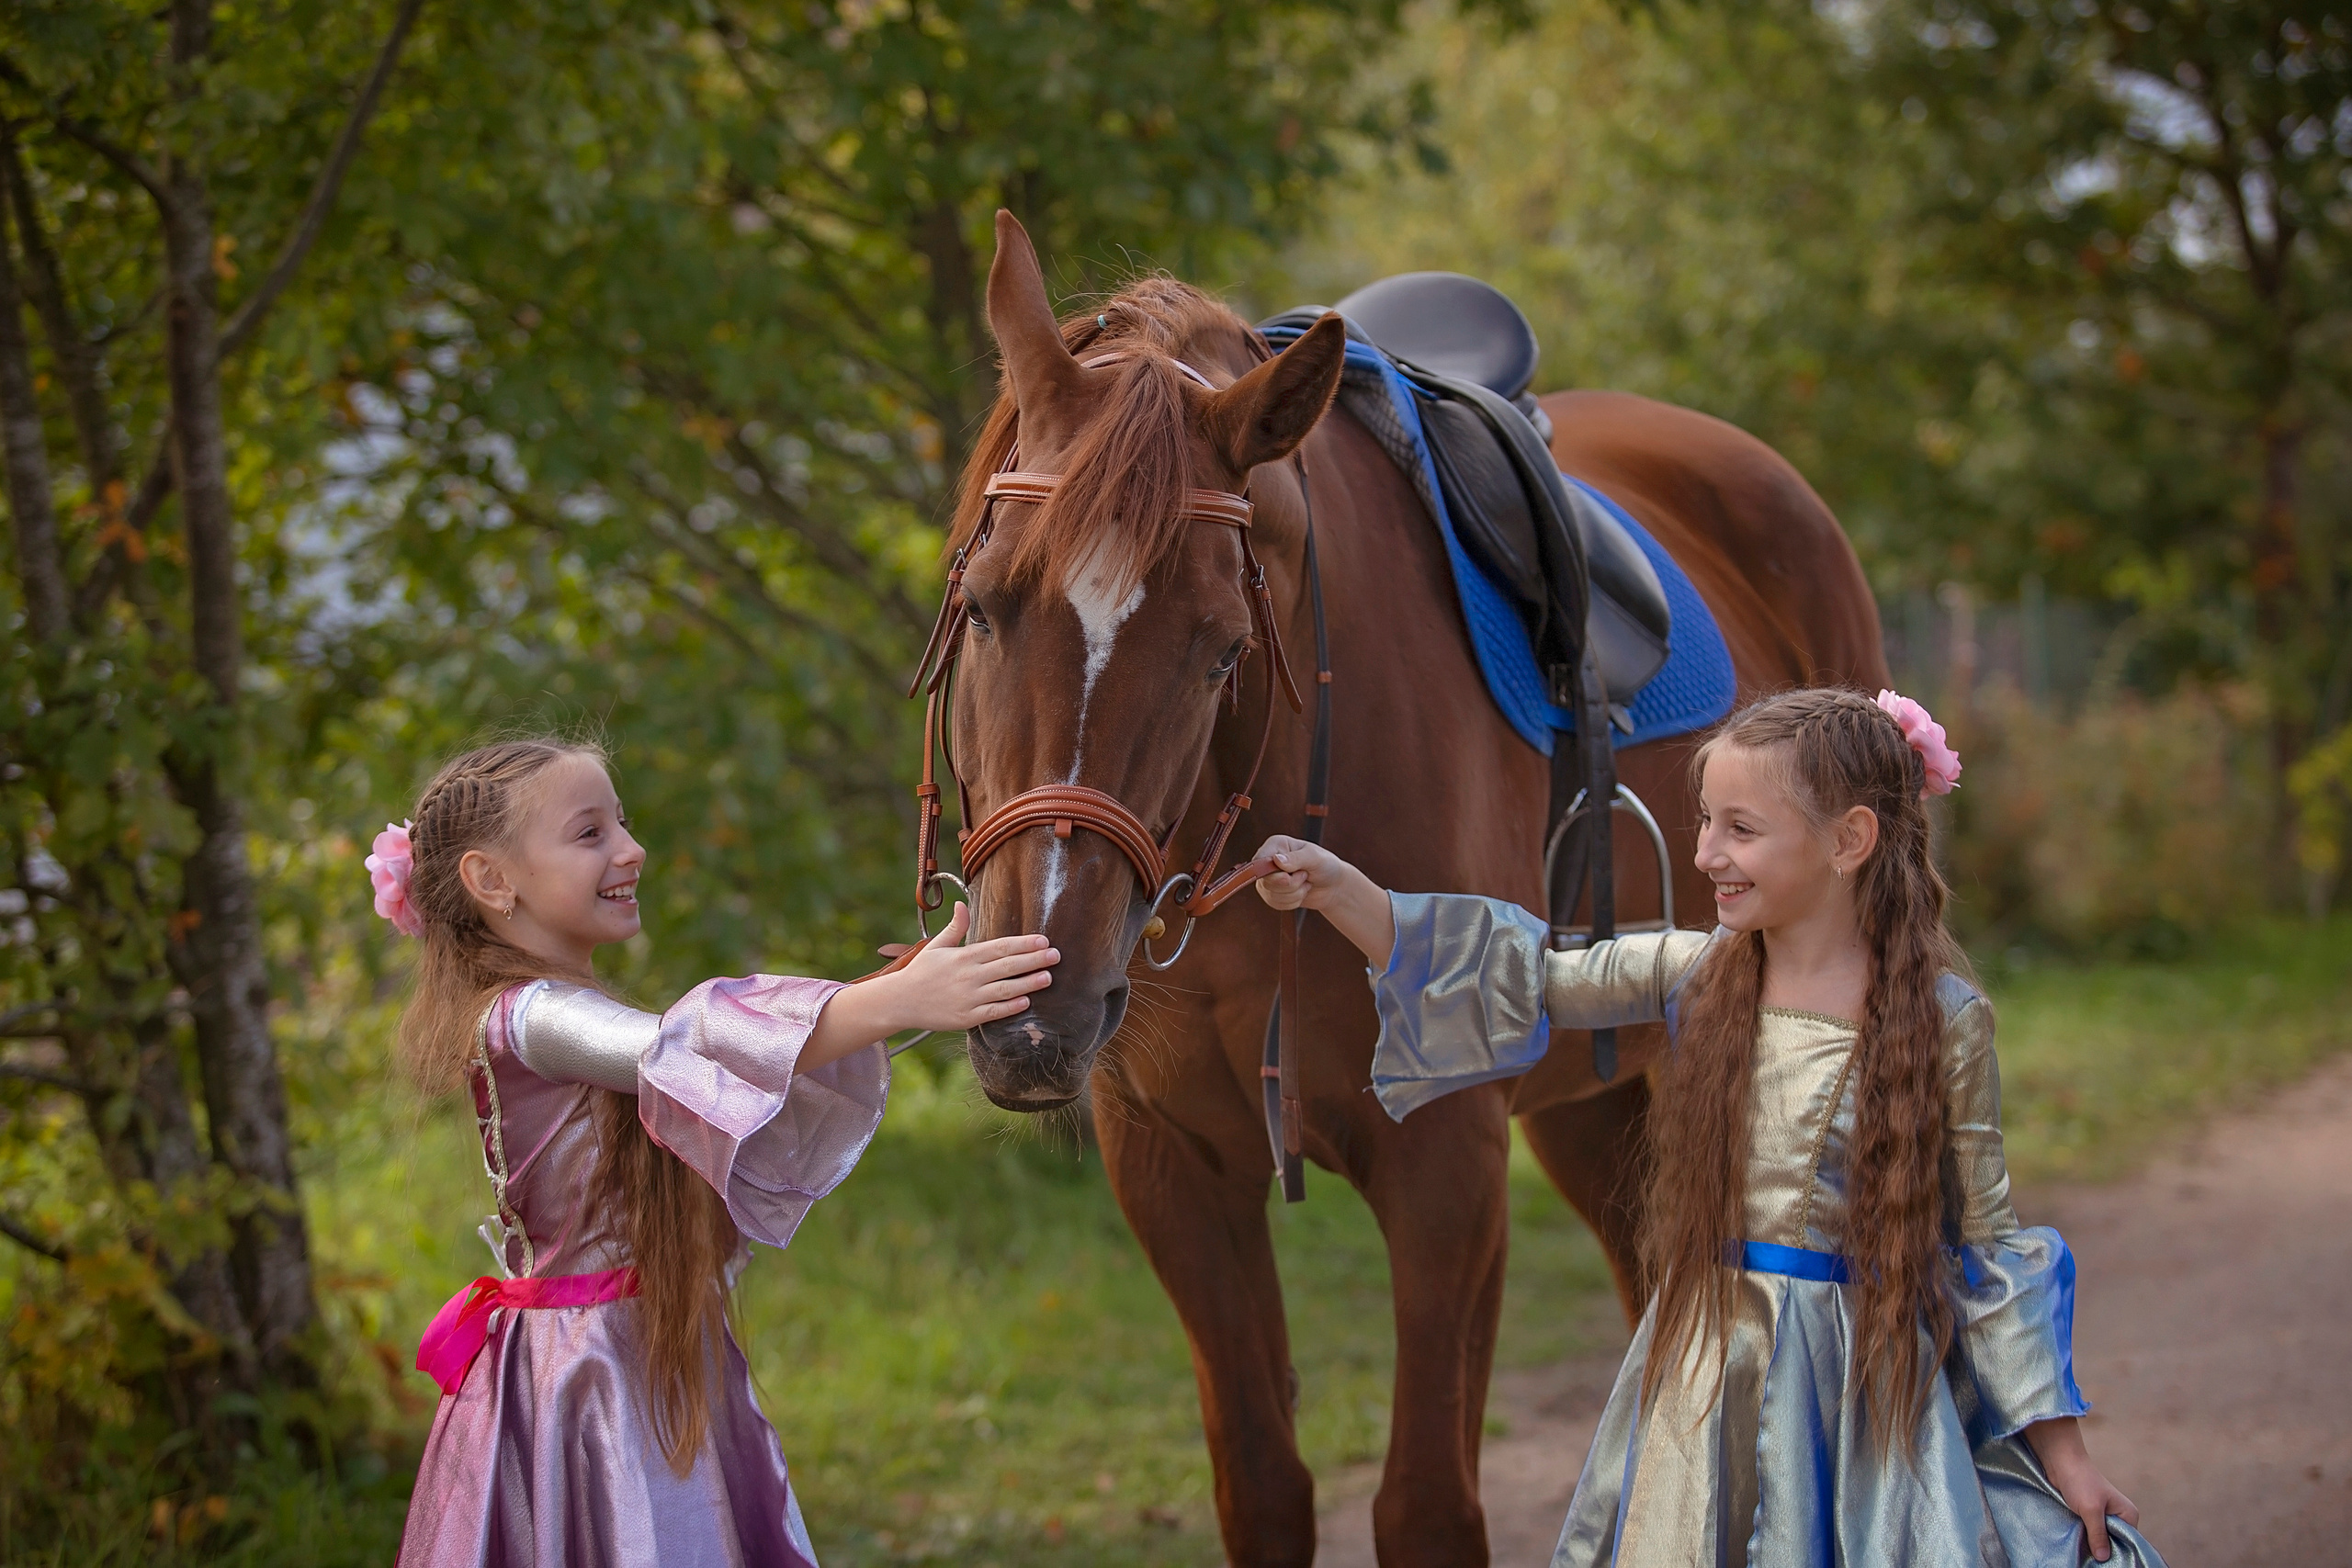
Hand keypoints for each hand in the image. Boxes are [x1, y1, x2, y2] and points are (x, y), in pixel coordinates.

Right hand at [802, 904, 1057, 1068]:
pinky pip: (993, 1011)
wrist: (900, 1002)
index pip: (1000, 947)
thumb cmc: (922, 972)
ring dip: (1028, 983)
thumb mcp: (936, 946)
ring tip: (1048, 977)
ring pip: (1004, 989)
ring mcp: (968, 997)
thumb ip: (956, 928)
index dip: (1023, 944)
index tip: (1043, 940)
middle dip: (1034, 960)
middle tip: (1056, 955)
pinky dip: (1010, 1006)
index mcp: (964, 956)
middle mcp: (968, 976)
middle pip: (1007, 966)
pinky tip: (1027, 1001)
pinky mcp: (966, 1017)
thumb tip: (961, 904)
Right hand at [1250, 835, 1394, 966]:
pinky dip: (1292, 904)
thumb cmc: (1327, 866)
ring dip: (1294, 896)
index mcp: (1275, 844)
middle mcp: (1268, 860)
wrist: (1335, 885)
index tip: (1293, 875)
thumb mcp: (1316, 859)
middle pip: (1265, 882)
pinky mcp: (1273, 895)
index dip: (1275, 873)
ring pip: (1271, 896)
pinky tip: (1304, 895)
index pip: (1260, 860)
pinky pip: (1276, 906)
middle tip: (1307, 879)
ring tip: (1308, 885)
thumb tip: (1278, 862)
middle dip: (1290, 886)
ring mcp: (1269, 880)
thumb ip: (1297, 859)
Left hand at [2024, 1417, 2139, 1561]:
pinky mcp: (2087, 1514)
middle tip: (2091, 1560)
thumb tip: (2104, 1558)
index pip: (2129, 1543)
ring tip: (2083, 1553)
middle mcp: (2119, 1516)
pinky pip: (2088, 1532)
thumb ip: (2098, 1534)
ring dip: (2091, 1544)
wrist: (2060, 1461)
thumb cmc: (2079, 1481)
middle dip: (2103, 1550)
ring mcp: (2102, 1516)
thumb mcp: (2090, 1510)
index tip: (2105, 1563)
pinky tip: (2076, 1543)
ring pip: (2099, 1538)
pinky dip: (2083, 1537)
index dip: (2118, 1553)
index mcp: (2128, 1514)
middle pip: (2114, 1542)